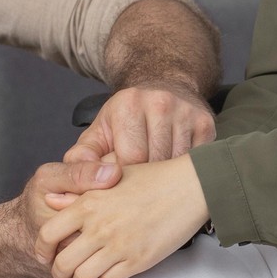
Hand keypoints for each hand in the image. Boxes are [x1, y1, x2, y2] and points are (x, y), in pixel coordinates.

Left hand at [37, 158, 209, 277]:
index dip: (42, 249)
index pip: (48, 234)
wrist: (192, 186)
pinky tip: (108, 272)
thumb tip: (51, 201)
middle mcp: (99, 227)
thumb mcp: (112, 177)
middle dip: (59, 273)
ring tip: (85, 276)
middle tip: (64, 273)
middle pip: (63, 263)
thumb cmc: (156, 177)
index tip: (46, 254)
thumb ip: (79, 191)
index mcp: (89, 203)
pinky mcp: (138, 260)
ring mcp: (119, 246)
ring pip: (83, 277)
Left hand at [47, 84, 215, 207]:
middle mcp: (159, 103)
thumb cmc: (127, 117)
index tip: (121, 187)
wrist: (164, 85)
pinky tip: (175, 173)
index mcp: (127, 105)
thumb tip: (70, 187)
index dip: (124, 180)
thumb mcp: (100, 131)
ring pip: (177, 165)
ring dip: (167, 180)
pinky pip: (196, 161)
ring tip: (156, 185)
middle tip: (139, 192)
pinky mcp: (206, 122)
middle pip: (155, 163)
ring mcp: (186, 112)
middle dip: (146, 182)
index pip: (129, 160)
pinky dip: (184, 172)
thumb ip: (82, 158)